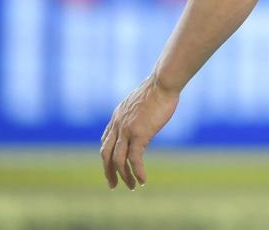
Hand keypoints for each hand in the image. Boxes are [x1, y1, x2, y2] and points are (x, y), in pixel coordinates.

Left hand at [100, 75, 178, 189]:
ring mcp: (127, 129)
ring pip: (118, 160)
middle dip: (108, 172)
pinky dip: (137, 172)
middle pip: (106, 154)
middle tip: (113, 185)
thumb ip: (136, 115)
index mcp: (118, 116)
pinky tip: (143, 180)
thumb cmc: (157, 89)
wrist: (162, 82)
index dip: (108, 156)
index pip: (106, 141)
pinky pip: (134, 159)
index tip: (112, 167)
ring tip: (131, 186)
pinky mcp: (139, 133)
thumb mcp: (140, 103)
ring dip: (124, 176)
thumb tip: (142, 123)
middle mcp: (118, 124)